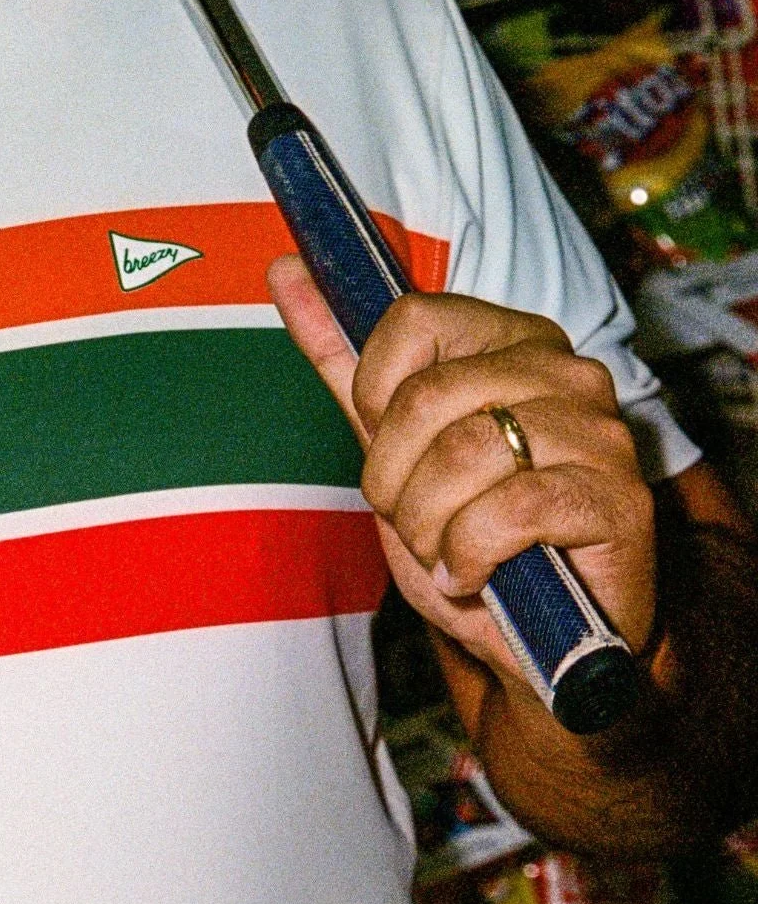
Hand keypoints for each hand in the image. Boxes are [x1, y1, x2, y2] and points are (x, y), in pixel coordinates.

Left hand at [268, 257, 656, 694]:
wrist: (546, 635)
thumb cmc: (470, 530)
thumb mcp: (394, 441)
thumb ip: (343, 356)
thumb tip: (285, 267)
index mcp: (512, 337)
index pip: (413, 318)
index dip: (375, 392)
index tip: (384, 439)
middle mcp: (565, 369)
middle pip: (427, 397)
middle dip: (394, 478)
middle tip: (416, 517)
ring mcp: (599, 431)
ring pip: (462, 455)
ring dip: (429, 524)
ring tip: (446, 548)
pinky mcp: (619, 498)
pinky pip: (507, 512)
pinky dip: (468, 556)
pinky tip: (475, 573)